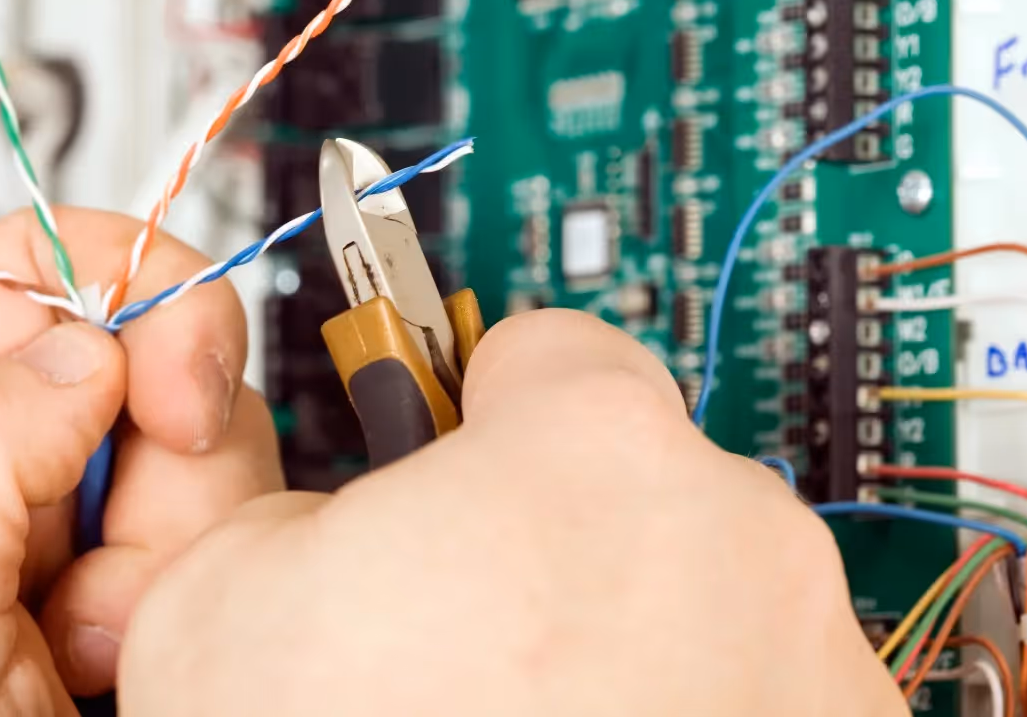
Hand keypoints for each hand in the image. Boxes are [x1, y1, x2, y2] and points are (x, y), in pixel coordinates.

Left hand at [0, 208, 281, 714]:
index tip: (164, 388)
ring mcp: (67, 572)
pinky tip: (167, 670)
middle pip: (118, 363)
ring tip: (128, 658)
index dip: (104, 294)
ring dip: (195, 542)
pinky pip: (238, 541)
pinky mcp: (160, 617)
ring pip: (195, 452)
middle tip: (121, 585)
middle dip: (161, 451)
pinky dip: (231, 595)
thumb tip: (79, 354)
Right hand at [121, 309, 906, 716]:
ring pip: (695, 593)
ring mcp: (809, 668)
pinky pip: (750, 694)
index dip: (471, 408)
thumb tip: (329, 524)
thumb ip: (289, 502)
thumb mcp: (217, 602)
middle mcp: (738, 541)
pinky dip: (682, 716)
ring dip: (621, 639)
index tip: (453, 452)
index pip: (544, 347)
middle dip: (544, 538)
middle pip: (627, 478)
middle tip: (458, 638)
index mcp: (590, 450)